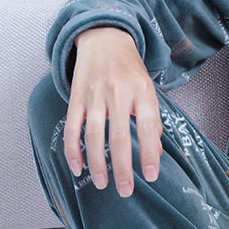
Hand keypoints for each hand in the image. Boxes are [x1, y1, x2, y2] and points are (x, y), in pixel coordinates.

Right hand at [63, 26, 163, 196]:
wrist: (105, 39)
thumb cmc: (130, 69)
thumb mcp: (149, 88)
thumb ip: (152, 118)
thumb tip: (155, 151)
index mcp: (142, 90)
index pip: (149, 126)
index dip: (150, 152)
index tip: (151, 175)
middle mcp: (119, 92)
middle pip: (120, 135)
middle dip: (123, 167)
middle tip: (125, 189)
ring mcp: (95, 95)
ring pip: (94, 135)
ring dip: (97, 163)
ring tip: (103, 183)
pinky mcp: (77, 98)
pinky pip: (72, 127)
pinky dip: (73, 150)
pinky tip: (78, 168)